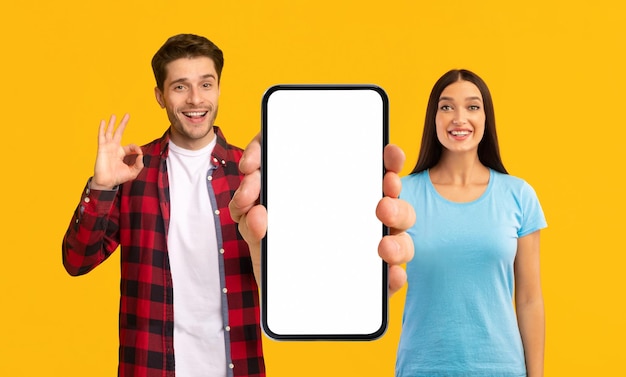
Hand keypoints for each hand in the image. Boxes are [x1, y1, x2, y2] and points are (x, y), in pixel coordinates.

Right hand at [92, 114, 143, 189]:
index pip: (131, 146)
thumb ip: (139, 164)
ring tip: (114, 115)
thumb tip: (141, 155)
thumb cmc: (118, 177)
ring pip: (110, 132)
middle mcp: (114, 148)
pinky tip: (103, 121)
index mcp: (121, 153)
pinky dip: (102, 129)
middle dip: (123, 124)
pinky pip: (102, 136)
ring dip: (112, 123)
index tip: (139, 154)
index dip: (137, 148)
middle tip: (127, 115)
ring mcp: (108, 147)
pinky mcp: (102, 148)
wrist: (107, 182)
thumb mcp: (133, 172)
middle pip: (119, 133)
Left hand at [230, 134, 414, 294]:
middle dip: (394, 191)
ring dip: (397, 233)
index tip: (388, 151)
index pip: (368, 168)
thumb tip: (258, 210)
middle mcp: (363, 217)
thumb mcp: (255, 225)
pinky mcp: (375, 282)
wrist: (278, 299)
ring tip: (383, 243)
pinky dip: (395, 274)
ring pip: (400, 232)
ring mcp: (372, 248)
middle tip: (382, 199)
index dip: (385, 158)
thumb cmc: (274, 251)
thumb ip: (247, 208)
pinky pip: (393, 276)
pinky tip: (391, 273)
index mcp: (340, 195)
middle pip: (392, 196)